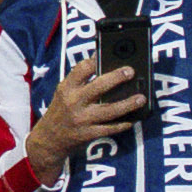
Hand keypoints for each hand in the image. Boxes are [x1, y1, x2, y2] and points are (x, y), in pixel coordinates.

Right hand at [26, 55, 151, 168]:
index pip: (81, 69)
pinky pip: (110, 129)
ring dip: (127, 104)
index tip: (109, 53)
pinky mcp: (88, 134)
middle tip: (131, 71)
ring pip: (109, 110)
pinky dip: (123, 124)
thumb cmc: (62, 110)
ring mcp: (82, 119)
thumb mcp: (65, 93)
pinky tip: (134, 119)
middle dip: (116, 78)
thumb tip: (105, 68)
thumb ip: (81, 82)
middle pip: (98, 87)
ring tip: (141, 98)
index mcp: (67, 88)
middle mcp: (73, 102)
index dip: (96, 60)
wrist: (49, 139)